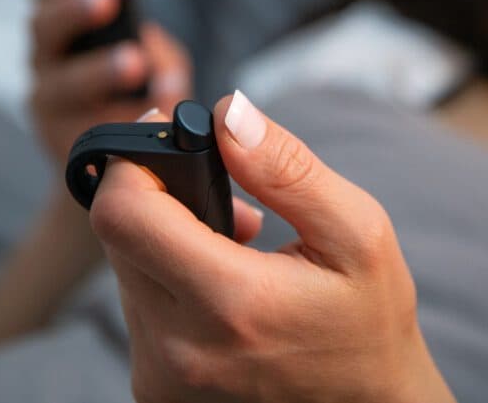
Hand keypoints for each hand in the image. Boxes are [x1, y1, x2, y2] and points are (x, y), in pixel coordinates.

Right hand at [13, 0, 192, 166]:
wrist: (117, 176)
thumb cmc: (139, 102)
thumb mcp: (156, 65)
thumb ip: (158, 53)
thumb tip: (156, 66)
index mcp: (63, 29)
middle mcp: (47, 61)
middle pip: (44, 27)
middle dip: (73, 8)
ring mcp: (50, 107)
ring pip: (63, 83)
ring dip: (98, 69)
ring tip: (135, 64)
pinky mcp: (66, 149)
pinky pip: (91, 132)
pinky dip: (123, 121)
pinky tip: (154, 111)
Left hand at [91, 91, 455, 402]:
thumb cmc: (369, 322)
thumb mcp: (357, 233)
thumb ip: (287, 168)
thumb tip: (227, 112)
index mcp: (230, 304)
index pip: (122, 214)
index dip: (133, 161)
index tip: (168, 138)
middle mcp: (179, 349)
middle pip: (117, 235)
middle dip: (158, 193)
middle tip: (223, 190)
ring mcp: (161, 378)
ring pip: (125, 267)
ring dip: (166, 237)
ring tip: (237, 241)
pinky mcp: (155, 388)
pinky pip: (137, 306)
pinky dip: (168, 277)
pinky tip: (222, 279)